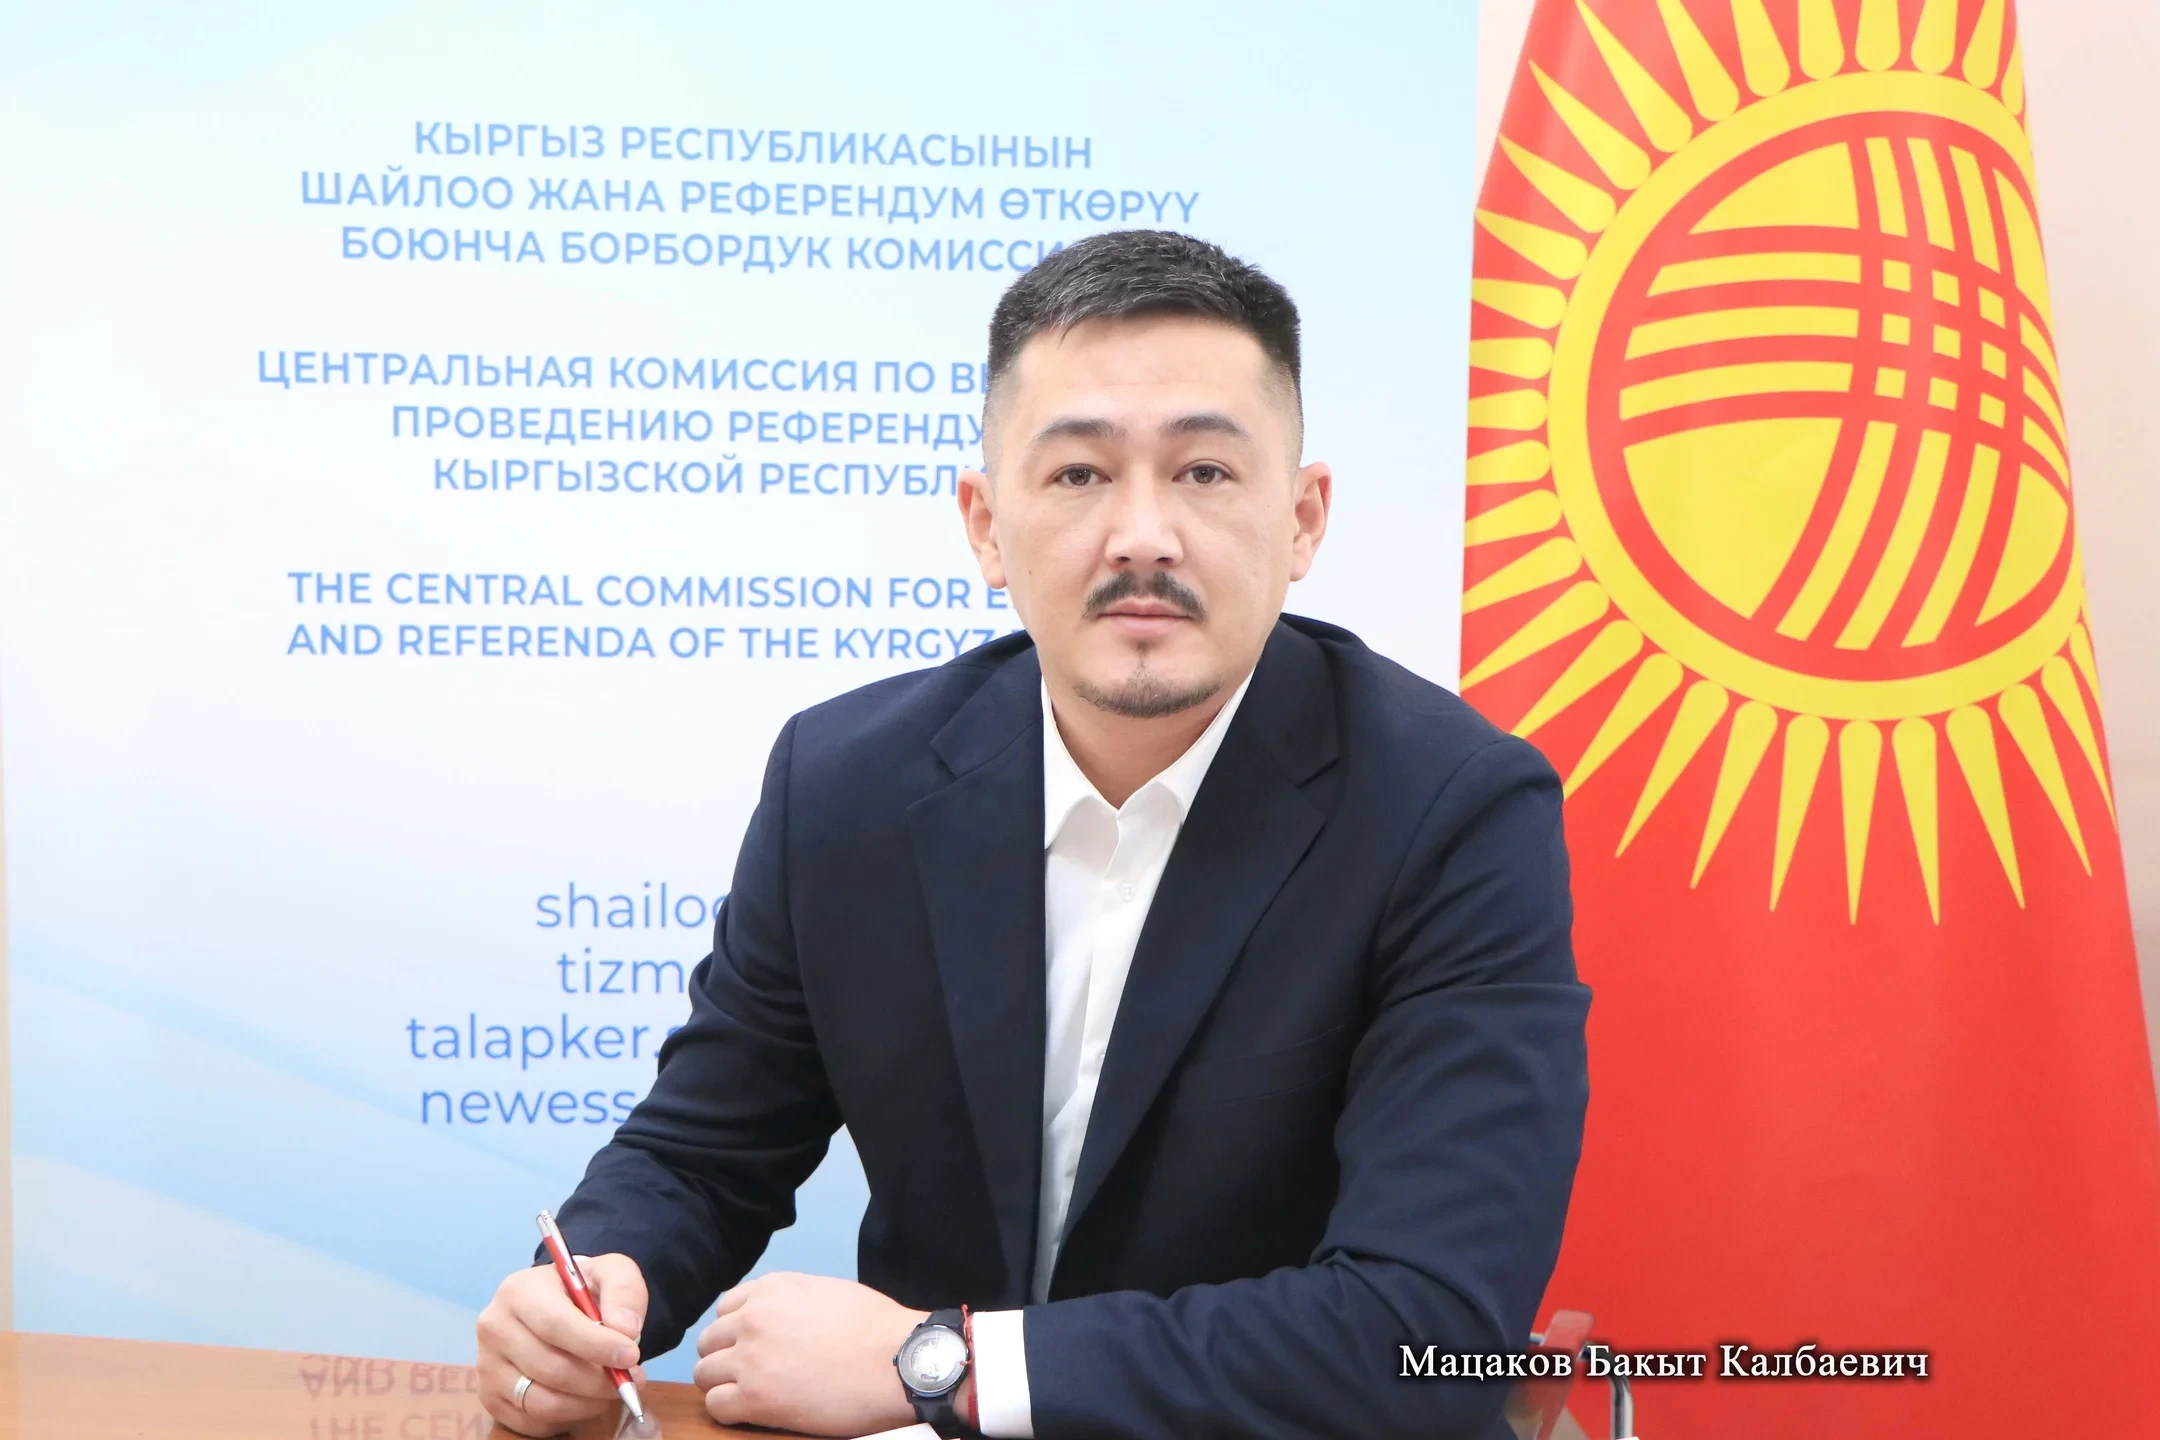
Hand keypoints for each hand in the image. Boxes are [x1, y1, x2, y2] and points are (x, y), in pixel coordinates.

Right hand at [477, 1254, 648, 1436]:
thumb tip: (626, 1330)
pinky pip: (533, 1422)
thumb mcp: (612, 1273)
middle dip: (598, 1381)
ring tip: (612, 1389)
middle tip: (629, 1380)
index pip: (554, 1325)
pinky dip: (567, 1418)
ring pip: (542, 1402)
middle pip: (550, 1369)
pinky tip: (585, 1398)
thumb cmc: (584, 1290)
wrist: (558, 1304)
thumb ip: (625, 1293)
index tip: (631, 1356)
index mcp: (519, 1291)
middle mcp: (494, 1328)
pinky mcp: (490, 1397)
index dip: (596, 1345)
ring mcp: (487, 1366)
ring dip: (587, 1403)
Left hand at [693, 1272, 928, 1435]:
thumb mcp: (827, 1292)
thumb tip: (781, 1319)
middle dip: (724, 1357)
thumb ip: (791, 1301)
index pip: (724, 1308)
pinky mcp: (755, 1398)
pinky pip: (715, 1406)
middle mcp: (752, 1319)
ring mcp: (750, 1359)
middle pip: (708, 1342)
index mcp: (770, 1289)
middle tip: (750, 1373)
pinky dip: (728, 1411)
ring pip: (704, 1373)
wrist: (896, 1360)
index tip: (751, 1345)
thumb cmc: (875, 1327)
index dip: (736, 1330)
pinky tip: (750, 1412)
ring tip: (750, 1395)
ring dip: (723, 1384)